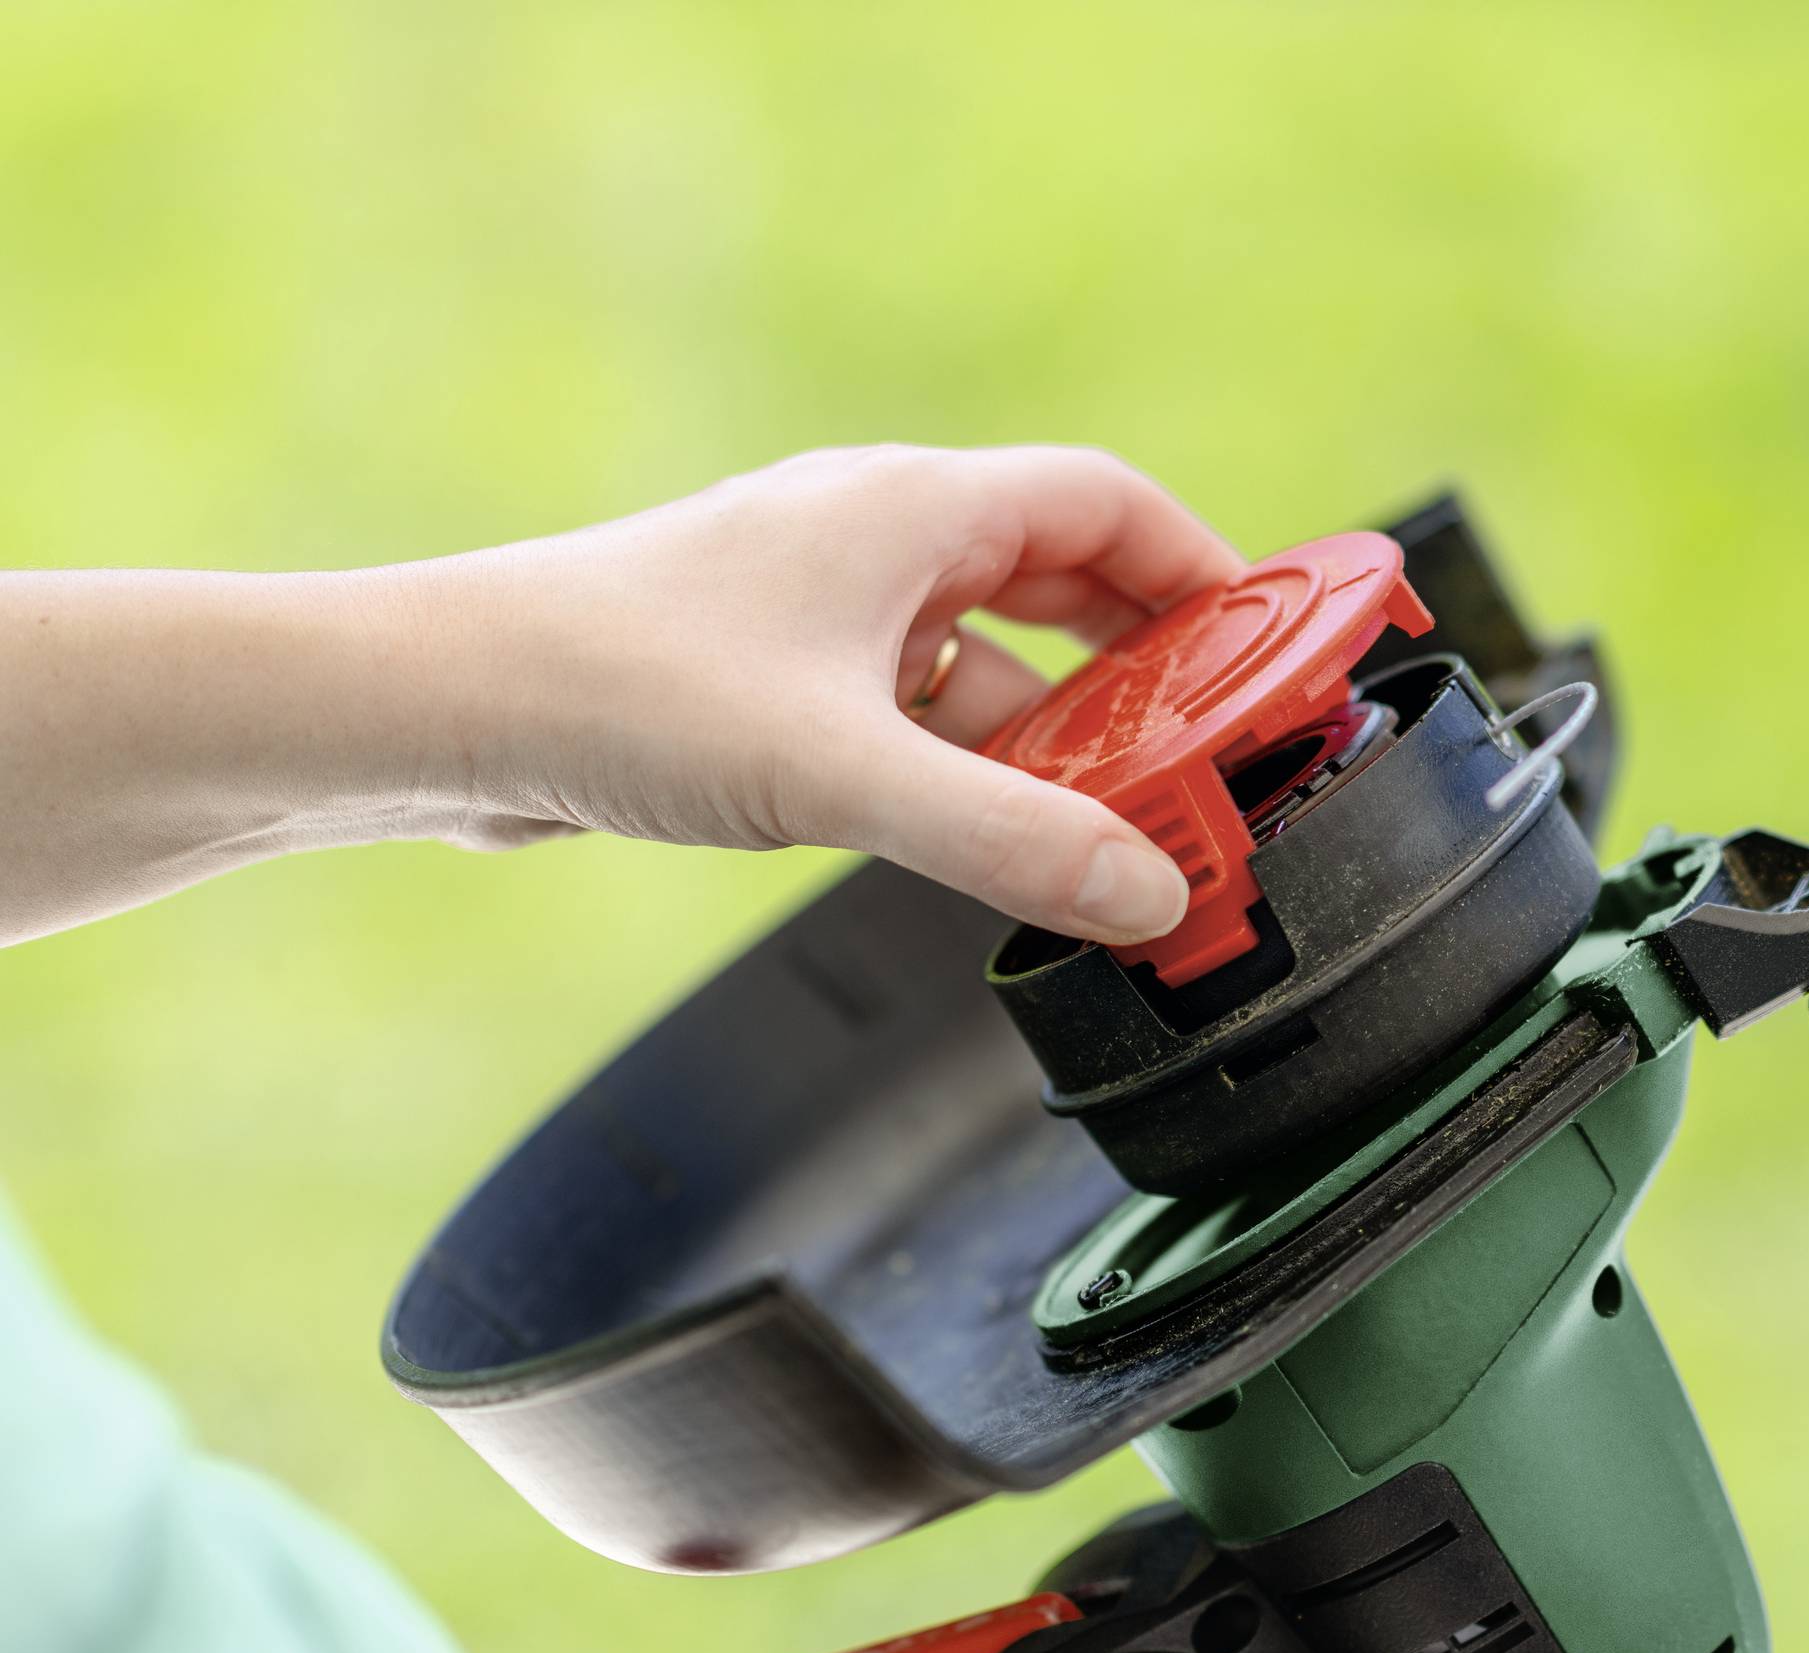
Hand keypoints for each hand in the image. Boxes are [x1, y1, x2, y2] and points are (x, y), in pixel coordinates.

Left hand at [410, 444, 1238, 941]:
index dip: (1211, 575)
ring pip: (991, 664)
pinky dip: (975, 769)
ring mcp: (824, 613)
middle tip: (1214, 761)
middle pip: (1065, 584)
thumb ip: (1015, 839)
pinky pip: (920, 713)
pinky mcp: (777, 683)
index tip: (1276, 652)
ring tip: (1118, 827)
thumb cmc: (621, 690)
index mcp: (913, 511)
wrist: (437, 710)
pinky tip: (994, 840)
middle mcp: (877, 543)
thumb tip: (1150, 896)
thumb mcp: (849, 776)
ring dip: (1056, 740)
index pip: (1114, 506)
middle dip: (1147, 676)